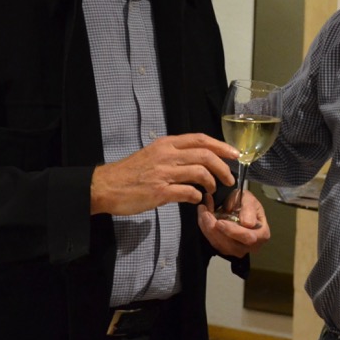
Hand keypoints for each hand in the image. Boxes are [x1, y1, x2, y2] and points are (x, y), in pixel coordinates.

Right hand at [89, 134, 237, 215]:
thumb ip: (174, 155)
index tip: (234, 155)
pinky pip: (188, 192)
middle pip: (205, 155)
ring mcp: (163, 173)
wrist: (105, 186)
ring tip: (212, 190)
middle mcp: (166, 155)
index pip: (200, 139)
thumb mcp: (153, 154)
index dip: (221, 146)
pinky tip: (197, 199)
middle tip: (229, 178)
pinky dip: (197, 196)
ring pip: (200, 172)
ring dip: (212, 182)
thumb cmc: (130, 172)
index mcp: (166, 144)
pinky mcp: (159, 192)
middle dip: (222, 167)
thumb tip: (197, 161)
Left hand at [198, 190, 269, 257]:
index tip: (219, 222)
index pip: (248, 238)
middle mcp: (251, 246)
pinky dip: (206, 230)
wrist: (241, 207)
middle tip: (205, 213)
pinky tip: (202, 216)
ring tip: (202, 211)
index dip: (233, 231)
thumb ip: (249, 208)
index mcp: (262, 234)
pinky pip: (214, 243)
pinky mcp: (226, 249)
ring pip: (220, 246)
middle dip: (215, 231)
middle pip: (232, 246)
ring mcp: (237, 250)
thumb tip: (247, 223)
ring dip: (208, 229)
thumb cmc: (247, 203)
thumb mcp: (250, 199)